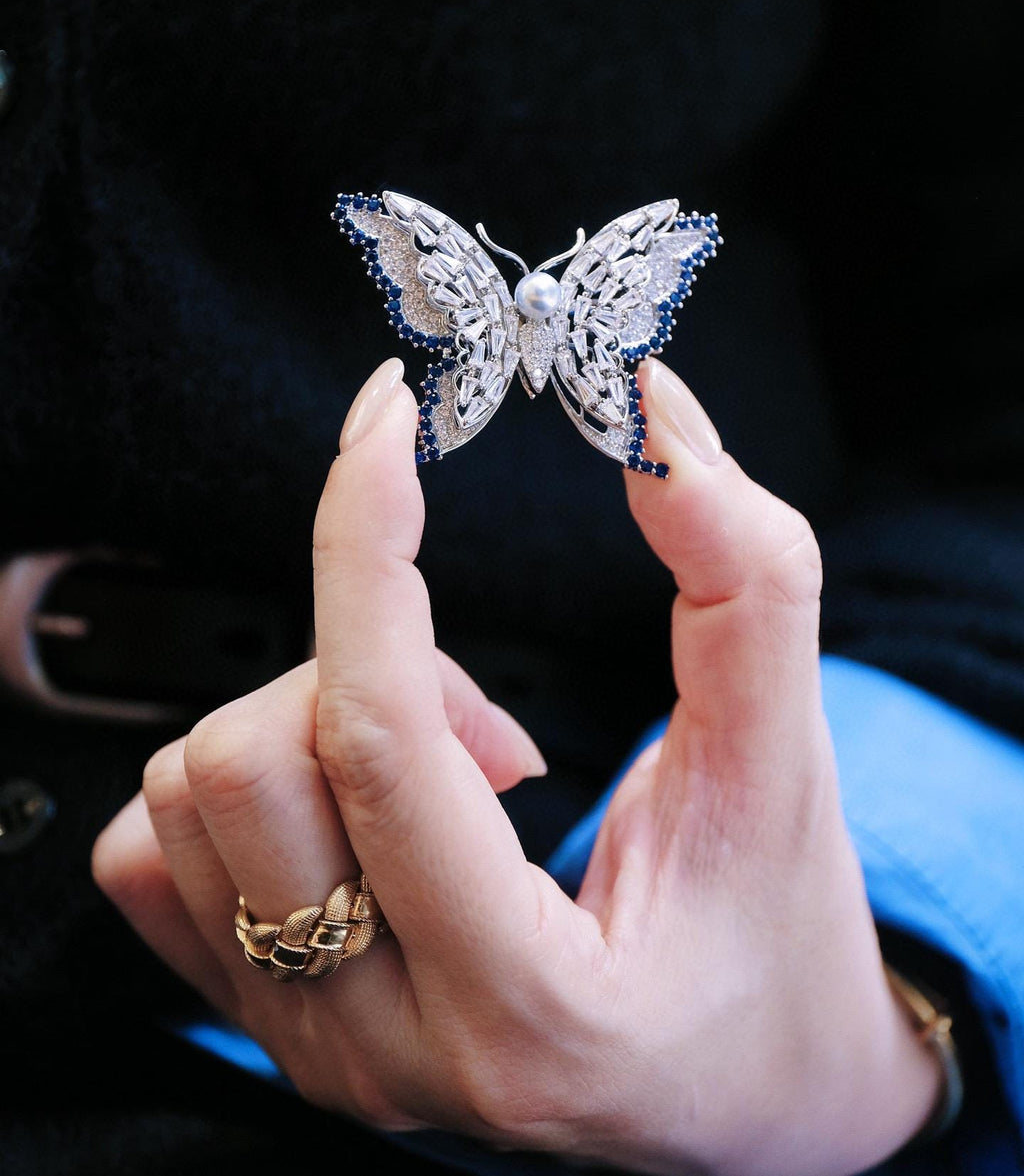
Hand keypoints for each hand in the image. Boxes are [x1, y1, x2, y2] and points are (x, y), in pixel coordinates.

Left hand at [93, 356, 942, 1175]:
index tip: (386, 434)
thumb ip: (742, 585)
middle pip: (258, 757)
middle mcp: (388, 1052)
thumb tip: (653, 419)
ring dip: (317, 720)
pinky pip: (146, 856)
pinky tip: (363, 807)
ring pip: (191, 791)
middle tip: (490, 721)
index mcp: (530, 1008)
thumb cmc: (776, 942)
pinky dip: (247, 780)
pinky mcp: (262, 1023)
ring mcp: (310, 1051)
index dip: (366, 553)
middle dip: (371, 666)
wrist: (744, 1089)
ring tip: (448, 773)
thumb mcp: (784, 764)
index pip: (379, 741)